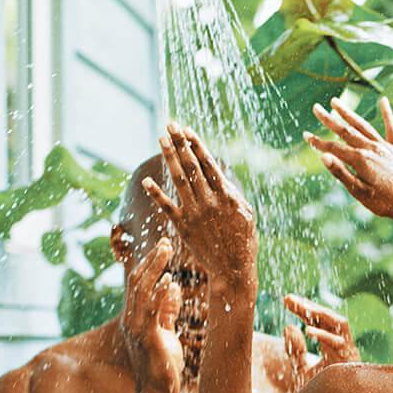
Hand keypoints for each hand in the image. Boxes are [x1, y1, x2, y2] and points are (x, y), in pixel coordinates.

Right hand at [122, 238, 184, 392]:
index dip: (148, 263)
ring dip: (154, 269)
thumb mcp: (166, 331)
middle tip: (165, 242)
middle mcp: (131, 320)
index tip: (163, 245)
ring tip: (166, 251)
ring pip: (141, 291)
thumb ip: (166, 310)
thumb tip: (171, 286)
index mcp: (134, 317)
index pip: (137, 283)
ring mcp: (136, 329)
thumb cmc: (163, 365)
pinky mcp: (147, 339)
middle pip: (136, 281)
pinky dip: (158, 295)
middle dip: (151, 260)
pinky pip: (150, 312)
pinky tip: (168, 281)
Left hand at [142, 124, 255, 295]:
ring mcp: (195, 214)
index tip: (187, 130)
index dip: (196, 145)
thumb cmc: (243, 240)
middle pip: (191, 166)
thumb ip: (231, 193)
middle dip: (180, 143)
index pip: (208, 164)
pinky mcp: (183, 227)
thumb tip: (219, 176)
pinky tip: (146, 181)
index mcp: (227, 195)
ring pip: (179, 180)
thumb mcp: (245, 213)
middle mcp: (209, 201)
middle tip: (170, 124)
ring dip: (168, 158)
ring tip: (160, 140)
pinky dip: (156, 193)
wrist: (233, 268)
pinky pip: (166, 207)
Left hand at [283, 294, 358, 388]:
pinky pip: (342, 344)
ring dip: (320, 314)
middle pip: (329, 318)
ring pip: (340, 324)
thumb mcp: (301, 372)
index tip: (286, 300)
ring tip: (301, 308)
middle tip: (288, 299)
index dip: (304, 309)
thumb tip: (289, 327)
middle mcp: (345, 348)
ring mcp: (350, 355)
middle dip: (310, 307)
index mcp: (334, 348)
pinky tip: (308, 331)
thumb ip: (296, 351)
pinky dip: (326, 336)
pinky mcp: (353, 365)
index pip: (319, 321)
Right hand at [307, 95, 392, 220]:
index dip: (318, 142)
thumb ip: (341, 172)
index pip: (334, 148)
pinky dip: (387, 113)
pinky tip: (383, 100)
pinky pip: (391, 128)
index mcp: (359, 159)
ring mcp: (384, 147)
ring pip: (363, 126)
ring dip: (348, 113)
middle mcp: (371, 148)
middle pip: (346, 131)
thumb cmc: (383, 202)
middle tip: (316, 108)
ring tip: (336, 102)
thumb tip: (323, 157)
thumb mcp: (358, 191)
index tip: (305, 135)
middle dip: (329, 119)